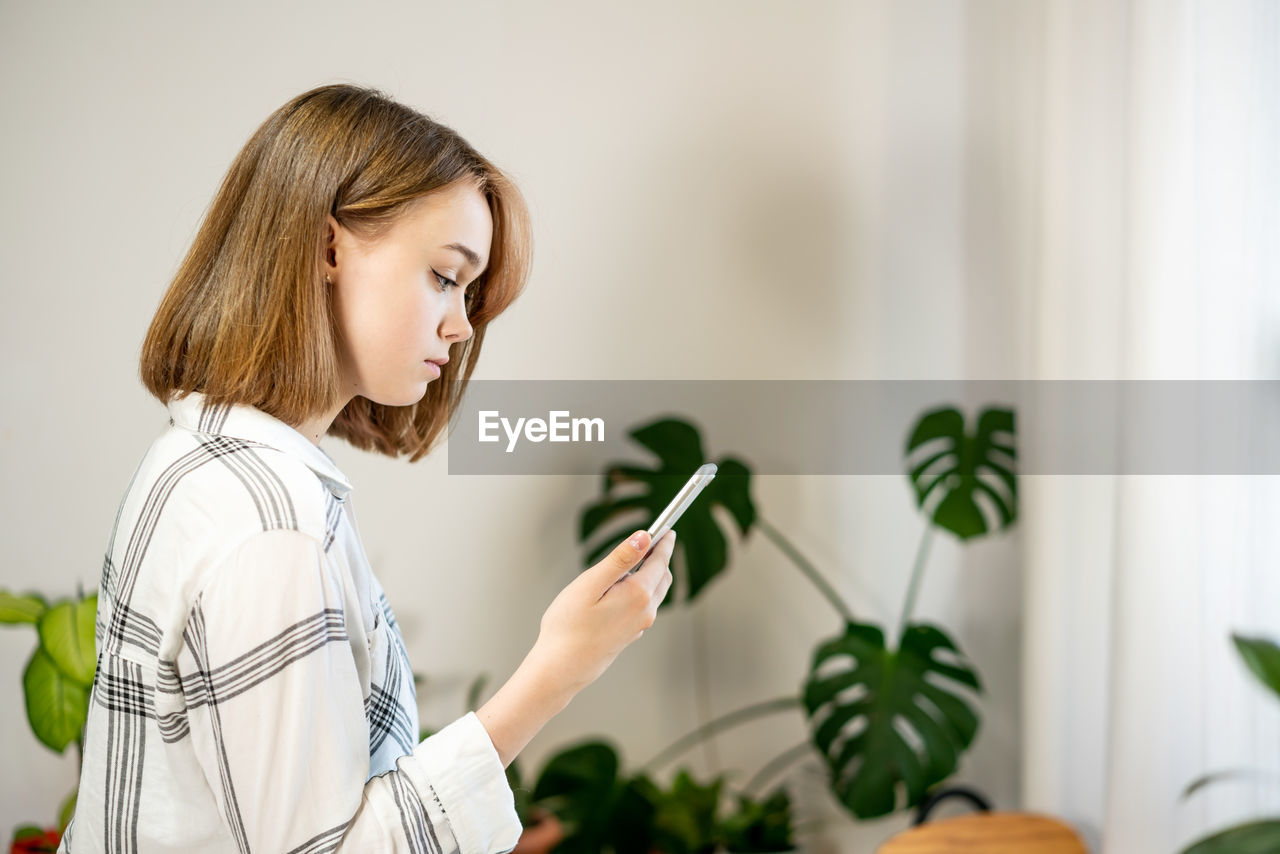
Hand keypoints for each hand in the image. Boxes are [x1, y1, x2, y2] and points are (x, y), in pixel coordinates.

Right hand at [531, 529, 675, 694]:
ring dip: (651, 575)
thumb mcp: (591, 583)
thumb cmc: (568, 626)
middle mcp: (645, 611)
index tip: (667, 529)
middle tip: (653, 541)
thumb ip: (620, 559)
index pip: (659, 561)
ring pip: (654, 593)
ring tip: (635, 562)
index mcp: (639, 594)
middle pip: (662, 577)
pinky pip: (644, 607)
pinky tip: (622, 590)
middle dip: (659, 557)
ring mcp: (639, 625)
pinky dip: (642, 591)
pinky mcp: (630, 634)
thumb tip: (643, 537)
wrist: (560, 669)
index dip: (664, 543)